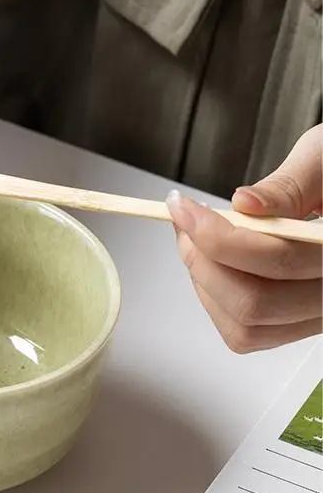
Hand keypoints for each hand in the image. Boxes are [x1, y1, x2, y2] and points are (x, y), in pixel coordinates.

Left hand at [167, 125, 321, 352]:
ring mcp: (312, 316)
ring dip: (203, 278)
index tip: (183, 208)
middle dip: (202, 258)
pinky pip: (242, 330)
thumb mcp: (321, 162)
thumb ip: (288, 186)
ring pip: (243, 324)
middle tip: (186, 220)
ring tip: (197, 237)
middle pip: (253, 303)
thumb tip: (244, 204)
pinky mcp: (291, 323)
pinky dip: (213, 295)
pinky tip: (213, 259)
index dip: (218, 237)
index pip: (278, 261)